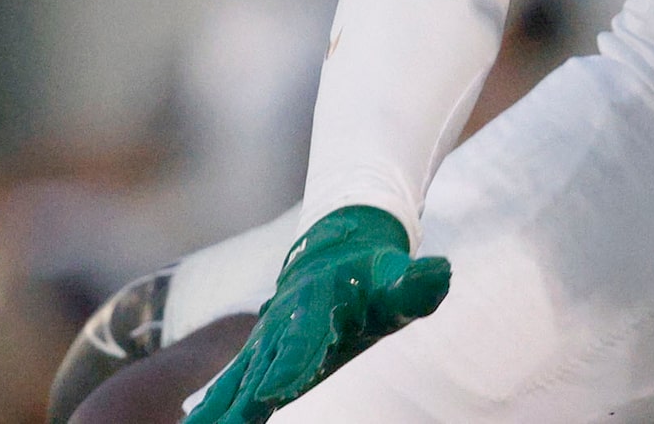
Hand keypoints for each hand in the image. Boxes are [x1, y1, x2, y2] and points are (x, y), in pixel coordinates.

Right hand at [184, 205, 449, 423]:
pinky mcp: (259, 352)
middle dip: (238, 401)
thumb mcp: (400, 278)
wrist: (339, 246)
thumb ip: (415, 284)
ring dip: (216, 407)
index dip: (290, 367)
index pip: (303, 342)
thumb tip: (441, 274)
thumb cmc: (377, 273)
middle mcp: (286, 325)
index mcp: (319, 307)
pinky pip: (231, 379)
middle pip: (259, 368)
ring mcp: (268, 340)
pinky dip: (212, 400)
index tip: (271, 394)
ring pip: (238, 377)